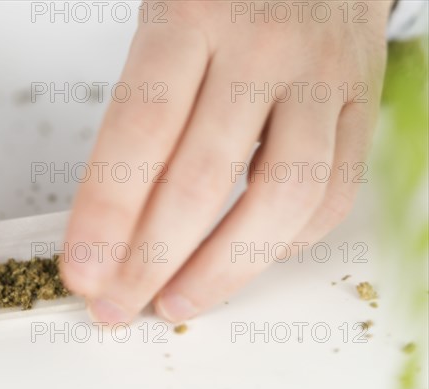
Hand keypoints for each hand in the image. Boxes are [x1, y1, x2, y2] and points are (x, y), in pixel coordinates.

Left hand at [61, 0, 392, 322]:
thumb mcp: (164, 27)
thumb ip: (140, 113)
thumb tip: (112, 219)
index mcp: (191, 17)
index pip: (141, 133)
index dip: (107, 214)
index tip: (83, 269)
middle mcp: (262, 48)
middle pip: (202, 180)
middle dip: (151, 259)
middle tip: (117, 303)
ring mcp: (321, 78)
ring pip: (279, 199)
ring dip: (221, 270)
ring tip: (175, 303)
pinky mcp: (362, 103)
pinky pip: (333, 193)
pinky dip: (287, 243)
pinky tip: (245, 260)